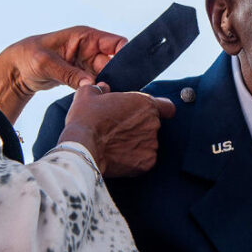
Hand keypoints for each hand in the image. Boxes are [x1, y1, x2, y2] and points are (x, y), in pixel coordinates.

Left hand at [0, 26, 126, 121]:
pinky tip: (99, 97)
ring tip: (106, 94)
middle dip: (115, 74)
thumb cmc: (29, 57)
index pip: (115, 42)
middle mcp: (89, 48)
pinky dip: (98, 89)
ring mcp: (86, 62)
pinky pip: (96, 82)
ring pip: (106, 74)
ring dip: (107, 83)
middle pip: (113, 61)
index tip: (126, 71)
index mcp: (85, 36)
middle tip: (114, 89)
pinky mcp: (82, 75)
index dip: (124, 54)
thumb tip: (91, 84)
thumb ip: (69, 74)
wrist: (16, 69)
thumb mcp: (47, 64)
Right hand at [59, 83, 176, 176]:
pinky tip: (119, 157)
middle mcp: (153, 123)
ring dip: (137, 144)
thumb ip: (100, 89)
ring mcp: (152, 144)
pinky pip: (144, 160)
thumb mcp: (88, 95)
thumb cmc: (86, 118)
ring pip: (148, 144)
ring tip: (116, 145)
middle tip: (120, 131)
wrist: (83, 146)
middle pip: (153, 126)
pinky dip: (134, 160)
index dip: (161, 110)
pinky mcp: (147, 163)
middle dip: (140, 127)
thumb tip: (103, 88)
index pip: (167, 107)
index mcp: (145, 104)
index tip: (148, 114)